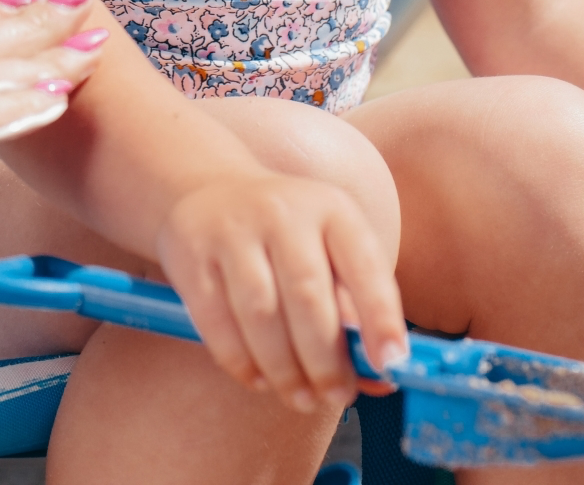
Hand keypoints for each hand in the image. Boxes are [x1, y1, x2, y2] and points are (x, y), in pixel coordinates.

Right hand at [157, 170, 406, 411]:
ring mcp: (232, 230)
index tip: (390, 363)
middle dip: (326, 359)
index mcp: (330, 208)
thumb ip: (354, 309)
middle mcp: (281, 211)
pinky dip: (241, 362)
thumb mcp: (328, 248)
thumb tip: (382, 378)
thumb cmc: (285, 234)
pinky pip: (217, 321)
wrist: (207, 187)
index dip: (381, 316)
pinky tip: (259, 378)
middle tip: (337, 396)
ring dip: (285, 369)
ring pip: (260, 313)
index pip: (363, 262)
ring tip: (300, 396)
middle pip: (307, 295)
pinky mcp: (192, 254)